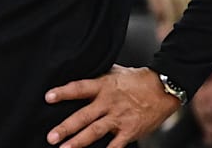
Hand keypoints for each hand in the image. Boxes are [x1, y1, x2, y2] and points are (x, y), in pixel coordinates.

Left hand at [45, 65, 179, 147]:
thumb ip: (97, 76)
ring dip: (78, 142)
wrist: (164, 88)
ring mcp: (119, 118)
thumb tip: (80, 70)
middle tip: (51, 136)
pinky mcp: (130, 131)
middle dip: (66, 127)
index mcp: (104, 86)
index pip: (79, 88)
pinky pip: (116, 145)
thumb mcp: (115, 71)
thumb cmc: (138, 79)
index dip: (63, 92)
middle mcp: (109, 102)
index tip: (48, 97)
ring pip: (95, 131)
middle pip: (83, 116)